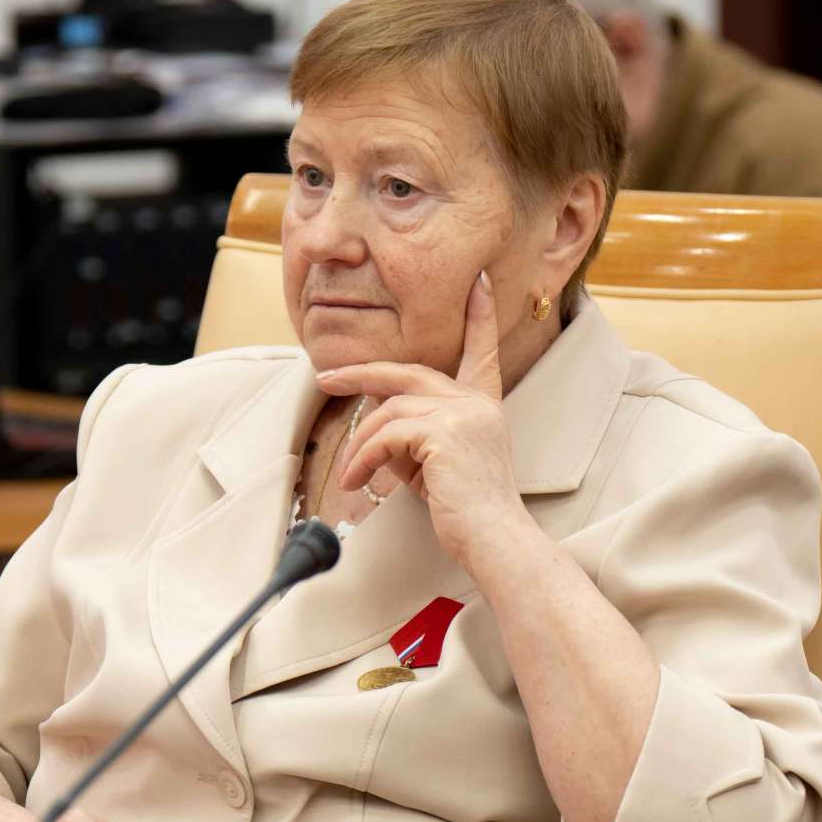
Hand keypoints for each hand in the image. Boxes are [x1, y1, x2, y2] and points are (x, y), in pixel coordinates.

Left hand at [314, 271, 530, 569]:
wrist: (494, 539)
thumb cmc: (467, 512)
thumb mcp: (437, 465)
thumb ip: (414, 436)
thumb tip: (376, 421)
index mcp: (483, 405)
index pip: (482, 351)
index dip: (478, 316)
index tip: (476, 282)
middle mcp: (475, 402)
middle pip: (408, 372)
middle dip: (362, 374)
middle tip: (327, 378)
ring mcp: (462, 414)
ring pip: (389, 410)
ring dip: (360, 444)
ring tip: (350, 475)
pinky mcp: (443, 434)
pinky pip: (386, 435)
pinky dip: (364, 457)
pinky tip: (357, 481)